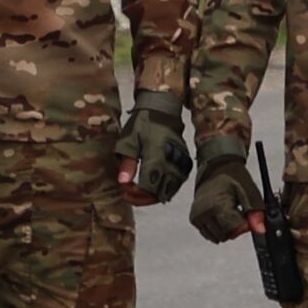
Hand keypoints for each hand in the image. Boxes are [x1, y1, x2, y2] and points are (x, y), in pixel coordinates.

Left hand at [122, 90, 193, 204]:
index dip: (136, 194)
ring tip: (140, 192)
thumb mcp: (129, 140)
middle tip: (129, 192)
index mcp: (155, 158)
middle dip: (143, 197)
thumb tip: (123, 182)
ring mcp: (180, 164)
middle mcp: (170, 164)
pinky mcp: (184, 163)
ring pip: (170, 190)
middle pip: (159, 193)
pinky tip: (154, 188)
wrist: (163, 110)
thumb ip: (127, 163)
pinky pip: (177, 183)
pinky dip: (166, 189)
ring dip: (154, 195)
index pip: (148, 188)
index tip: (125, 189)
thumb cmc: (143, 123)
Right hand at [188, 137, 256, 242]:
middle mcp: (204, 213)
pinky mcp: (194, 219)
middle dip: (235, 228)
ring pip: (217, 237)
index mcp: (216, 205)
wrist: (215, 167)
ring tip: (229, 212)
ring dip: (226, 230)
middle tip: (238, 212)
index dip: (243, 225)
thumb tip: (260, 230)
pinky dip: (217, 230)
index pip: (233, 230)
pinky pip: (208, 234)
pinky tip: (221, 216)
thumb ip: (255, 212)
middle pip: (225, 235)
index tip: (246, 216)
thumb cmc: (233, 177)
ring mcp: (197, 217)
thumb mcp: (248, 192)